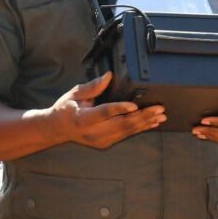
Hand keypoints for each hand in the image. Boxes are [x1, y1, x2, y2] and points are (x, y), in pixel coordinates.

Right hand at [47, 72, 165, 148]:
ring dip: (146, 123)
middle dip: (143, 116)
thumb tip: (110, 75)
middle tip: (159, 109)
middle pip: (121, 124)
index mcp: (83, 118)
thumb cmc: (66, 109)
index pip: (105, 113)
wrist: (57, 130)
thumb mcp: (75, 93)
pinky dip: (140, 128)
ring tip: (160, 116)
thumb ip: (93, 86)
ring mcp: (100, 140)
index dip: (120, 108)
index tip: (135, 105)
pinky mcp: (106, 142)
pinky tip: (152, 123)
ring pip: (127, 131)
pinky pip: (126, 135)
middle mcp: (93, 132)